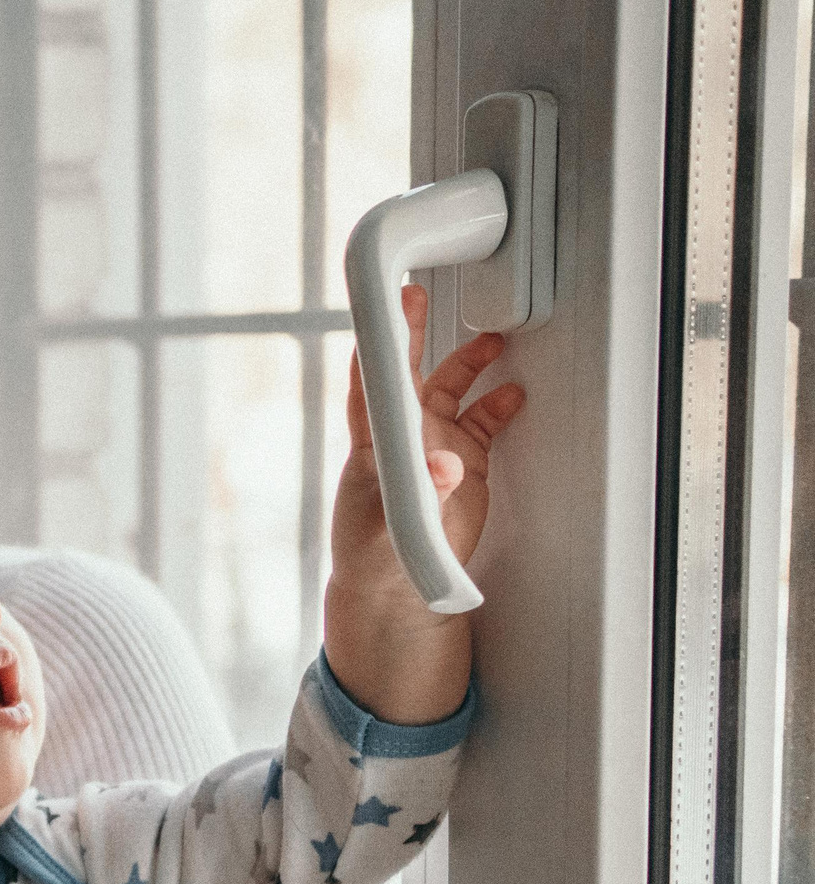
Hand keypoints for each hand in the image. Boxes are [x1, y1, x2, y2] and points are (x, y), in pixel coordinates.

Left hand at [335, 282, 526, 597]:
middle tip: (419, 296)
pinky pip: (483, 421)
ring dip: (470, 364)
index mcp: (375, 446)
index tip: (383, 314)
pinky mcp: (464, 463)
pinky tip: (514, 392)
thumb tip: (446, 464)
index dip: (377, 349)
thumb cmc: (373, 556)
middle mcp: (404, 438)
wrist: (396, 587)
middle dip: (416, 334)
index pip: (371, 386)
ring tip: (492, 342)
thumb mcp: (394, 531)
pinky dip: (499, 404)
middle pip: (409, 373)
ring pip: (451, 390)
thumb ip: (421, 496)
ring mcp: (434, 446)